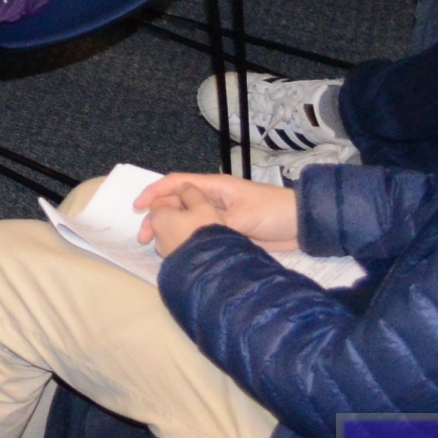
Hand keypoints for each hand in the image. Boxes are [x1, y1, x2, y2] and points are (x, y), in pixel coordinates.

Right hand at [134, 173, 298, 252]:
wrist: (300, 225)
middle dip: (157, 217)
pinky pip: (199, 235)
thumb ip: (216, 225)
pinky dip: (186, 242)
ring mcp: (218, 217)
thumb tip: (193, 238)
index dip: (155, 192)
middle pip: (176, 204)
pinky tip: (179, 254)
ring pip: (186, 221)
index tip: (138, 208)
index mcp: (214, 187)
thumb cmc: (272, 212)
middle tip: (144, 238)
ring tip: (158, 248)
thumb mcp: (243, 217)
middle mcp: (212, 200)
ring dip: (170, 231)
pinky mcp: (226, 233)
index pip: (177, 183)